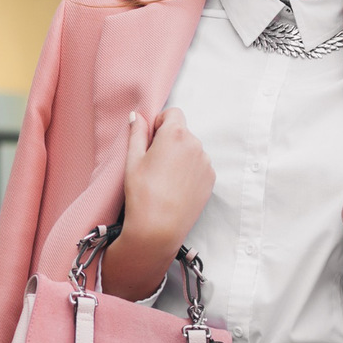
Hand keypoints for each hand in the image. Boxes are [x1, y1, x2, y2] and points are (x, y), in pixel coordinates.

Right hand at [104, 108, 214, 300]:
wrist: (159, 229)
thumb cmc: (142, 194)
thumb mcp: (132, 160)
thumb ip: (137, 133)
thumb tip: (137, 116)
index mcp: (176, 135)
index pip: (173, 113)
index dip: (159, 124)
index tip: (150, 141)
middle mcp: (196, 145)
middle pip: (182, 132)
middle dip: (169, 141)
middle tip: (153, 164)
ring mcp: (206, 163)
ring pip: (191, 150)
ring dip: (179, 156)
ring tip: (164, 179)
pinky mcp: (210, 179)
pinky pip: (198, 166)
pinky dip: (188, 171)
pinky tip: (175, 188)